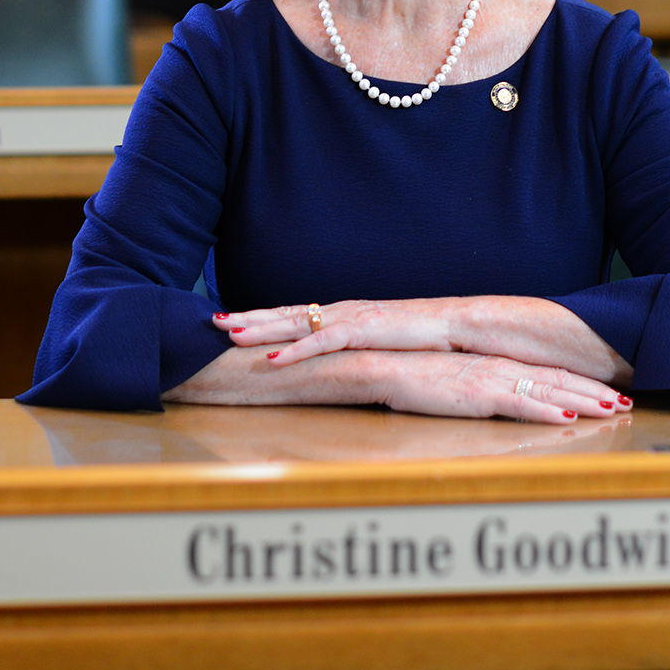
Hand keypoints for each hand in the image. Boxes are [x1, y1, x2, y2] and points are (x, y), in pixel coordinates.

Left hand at [215, 299, 451, 358]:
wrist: (456, 323)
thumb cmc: (422, 334)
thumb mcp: (382, 340)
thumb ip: (356, 346)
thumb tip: (337, 359)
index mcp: (343, 313)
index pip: (294, 312)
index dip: (262, 316)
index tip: (231, 319)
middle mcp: (341, 311)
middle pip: (286, 313)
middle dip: (248, 317)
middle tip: (212, 321)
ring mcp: (351, 318)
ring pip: (296, 324)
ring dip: (262, 329)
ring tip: (230, 335)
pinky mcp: (364, 331)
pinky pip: (323, 343)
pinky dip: (296, 350)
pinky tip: (274, 358)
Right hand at [370, 351, 625, 423]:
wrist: (381, 366)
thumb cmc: (412, 379)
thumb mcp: (455, 384)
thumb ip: (480, 391)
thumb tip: (501, 404)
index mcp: (496, 364)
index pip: (548, 374)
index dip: (581, 384)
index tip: (609, 392)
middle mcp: (500, 367)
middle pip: (558, 380)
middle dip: (595, 392)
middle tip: (628, 402)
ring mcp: (491, 378)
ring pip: (549, 390)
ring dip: (584, 401)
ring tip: (613, 409)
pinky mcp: (477, 393)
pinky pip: (519, 403)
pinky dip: (547, 409)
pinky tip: (569, 416)